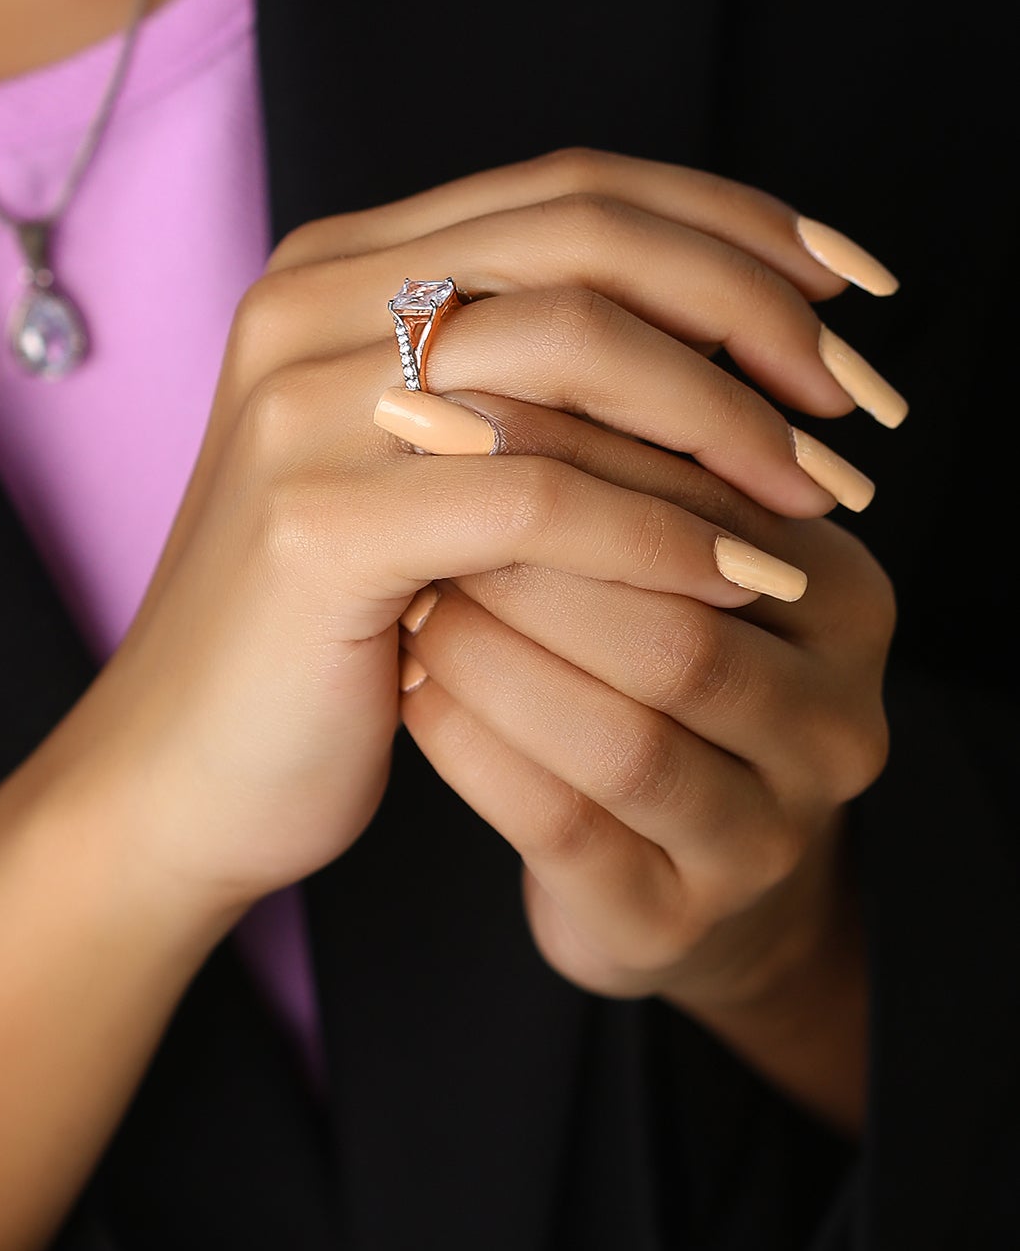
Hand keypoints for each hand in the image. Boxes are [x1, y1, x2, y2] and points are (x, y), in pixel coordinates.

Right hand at [67, 147, 898, 930]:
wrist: (176, 776)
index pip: (573, 190)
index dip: (733, 226)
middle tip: (862, 402)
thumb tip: (720, 336)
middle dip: (757, 308)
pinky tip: (741, 579)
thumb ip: (518, 380)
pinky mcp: (312, 523)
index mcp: (337, 269)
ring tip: (821, 496)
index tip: (857, 293)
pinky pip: (536, 499)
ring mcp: (299, 404)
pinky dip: (661, 533)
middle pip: (587, 238)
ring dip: (728, 422)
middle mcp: (307, 304)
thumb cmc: (323, 636)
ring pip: (572, 351)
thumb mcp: (422, 473)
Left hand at [391, 383, 892, 1121]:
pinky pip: (563, 828)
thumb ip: (617, 460)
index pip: (716, 501)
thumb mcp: (659, 559)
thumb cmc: (629, 675)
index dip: (578, 452)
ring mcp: (764, 841)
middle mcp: (834, 725)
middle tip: (413, 509)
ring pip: (623, 738)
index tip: (453, 406)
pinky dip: (474, 751)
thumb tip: (484, 327)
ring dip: (498, 660)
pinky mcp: (672, 924)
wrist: (648, 874)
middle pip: (676, 626)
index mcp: (843, 602)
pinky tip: (408, 694)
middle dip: (534, 565)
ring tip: (406, 597)